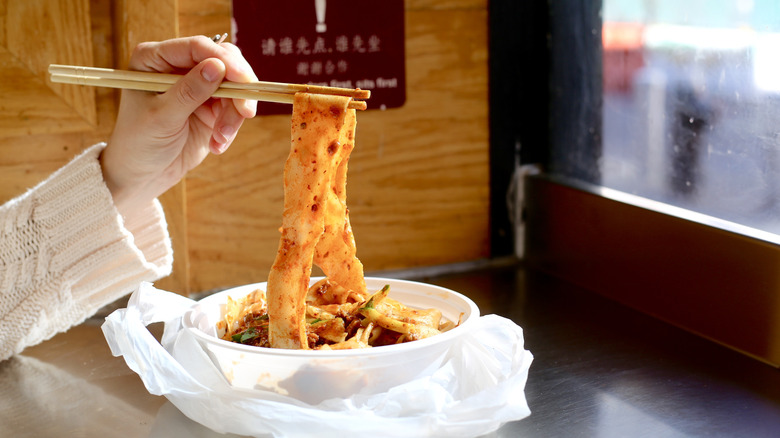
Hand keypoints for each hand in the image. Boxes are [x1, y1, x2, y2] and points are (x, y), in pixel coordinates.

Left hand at [101, 36, 257, 216]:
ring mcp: (196, 86)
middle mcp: (177, 67)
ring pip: (234, 87)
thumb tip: (217, 66)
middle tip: (245, 111)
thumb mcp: (162, 117)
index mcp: (155, 59)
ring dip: (234, 114)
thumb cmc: (140, 143)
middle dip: (237, 88)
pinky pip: (234, 108)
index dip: (223, 59)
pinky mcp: (210, 106)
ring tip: (220, 138)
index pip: (196, 47)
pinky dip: (230, 127)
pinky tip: (217, 144)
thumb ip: (190, 91)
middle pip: (223, 61)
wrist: (142, 174)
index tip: (243, 79)